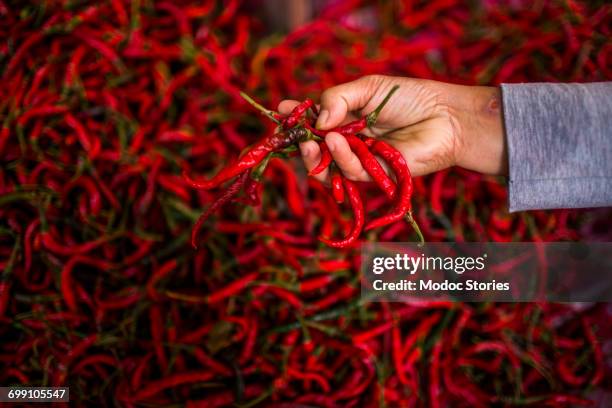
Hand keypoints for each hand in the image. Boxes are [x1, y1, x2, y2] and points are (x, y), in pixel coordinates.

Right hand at [278, 75, 505, 182]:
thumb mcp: (367, 88)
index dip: (296, 119)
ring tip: (314, 141)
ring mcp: (361, 161)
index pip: (314, 123)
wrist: (444, 116)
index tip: (280, 110)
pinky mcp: (374, 177)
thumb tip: (317, 119)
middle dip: (300, 145)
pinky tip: (338, 142)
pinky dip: (340, 158)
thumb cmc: (409, 98)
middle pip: (315, 152)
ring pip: (327, 169)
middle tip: (297, 136)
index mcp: (345, 120)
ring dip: (316, 156)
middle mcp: (349, 143)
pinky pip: (349, 172)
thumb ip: (337, 98)